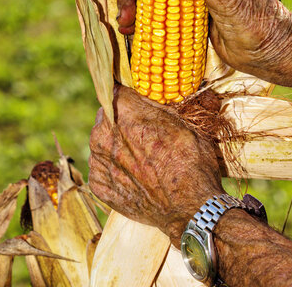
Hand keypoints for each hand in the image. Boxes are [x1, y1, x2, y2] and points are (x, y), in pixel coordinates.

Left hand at [88, 84, 222, 246]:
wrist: (190, 209)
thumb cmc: (192, 162)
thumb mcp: (185, 122)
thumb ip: (168, 102)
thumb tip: (181, 83)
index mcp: (125, 112)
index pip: (117, 90)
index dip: (130, 95)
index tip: (139, 100)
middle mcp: (105, 134)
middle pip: (106, 115)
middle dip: (122, 118)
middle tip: (143, 130)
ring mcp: (99, 162)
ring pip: (101, 141)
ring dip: (115, 143)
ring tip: (140, 155)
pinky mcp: (99, 185)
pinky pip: (101, 167)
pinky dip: (113, 167)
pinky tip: (133, 174)